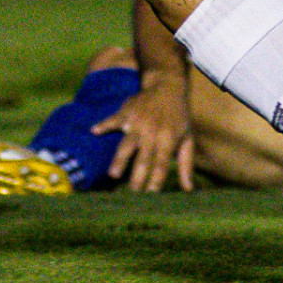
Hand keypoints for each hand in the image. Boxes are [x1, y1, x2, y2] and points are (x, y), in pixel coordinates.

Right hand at [90, 71, 194, 192]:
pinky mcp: (126, 112)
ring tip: (113, 175)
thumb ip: (186, 165)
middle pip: (143, 158)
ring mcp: (138, 122)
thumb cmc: (178, 117)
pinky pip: (113, 119)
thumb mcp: (187, 138)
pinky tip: (94, 131)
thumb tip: (189, 190)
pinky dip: (104, 125)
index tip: (150, 196)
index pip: (162, 164)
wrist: (167, 86)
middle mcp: (152, 132)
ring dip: (120, 159)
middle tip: (131, 195)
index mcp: (168, 139)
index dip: (156, 180)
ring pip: (126, 143)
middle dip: (137, 177)